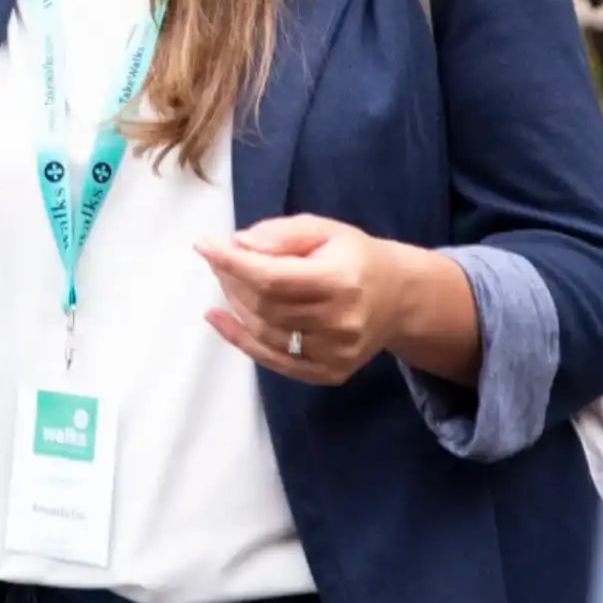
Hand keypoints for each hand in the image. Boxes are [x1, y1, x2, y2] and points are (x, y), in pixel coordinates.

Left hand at [195, 215, 413, 386]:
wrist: (398, 299)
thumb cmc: (355, 258)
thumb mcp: (324, 230)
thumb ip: (282, 234)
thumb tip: (239, 244)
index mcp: (342, 282)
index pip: (273, 278)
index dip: (232, 263)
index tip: (204, 245)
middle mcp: (341, 323)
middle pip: (265, 306)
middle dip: (231, 279)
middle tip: (218, 259)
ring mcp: (336, 354)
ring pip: (264, 332)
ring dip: (234, 305)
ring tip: (225, 279)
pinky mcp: (330, 373)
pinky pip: (273, 360)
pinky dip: (240, 339)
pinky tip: (218, 318)